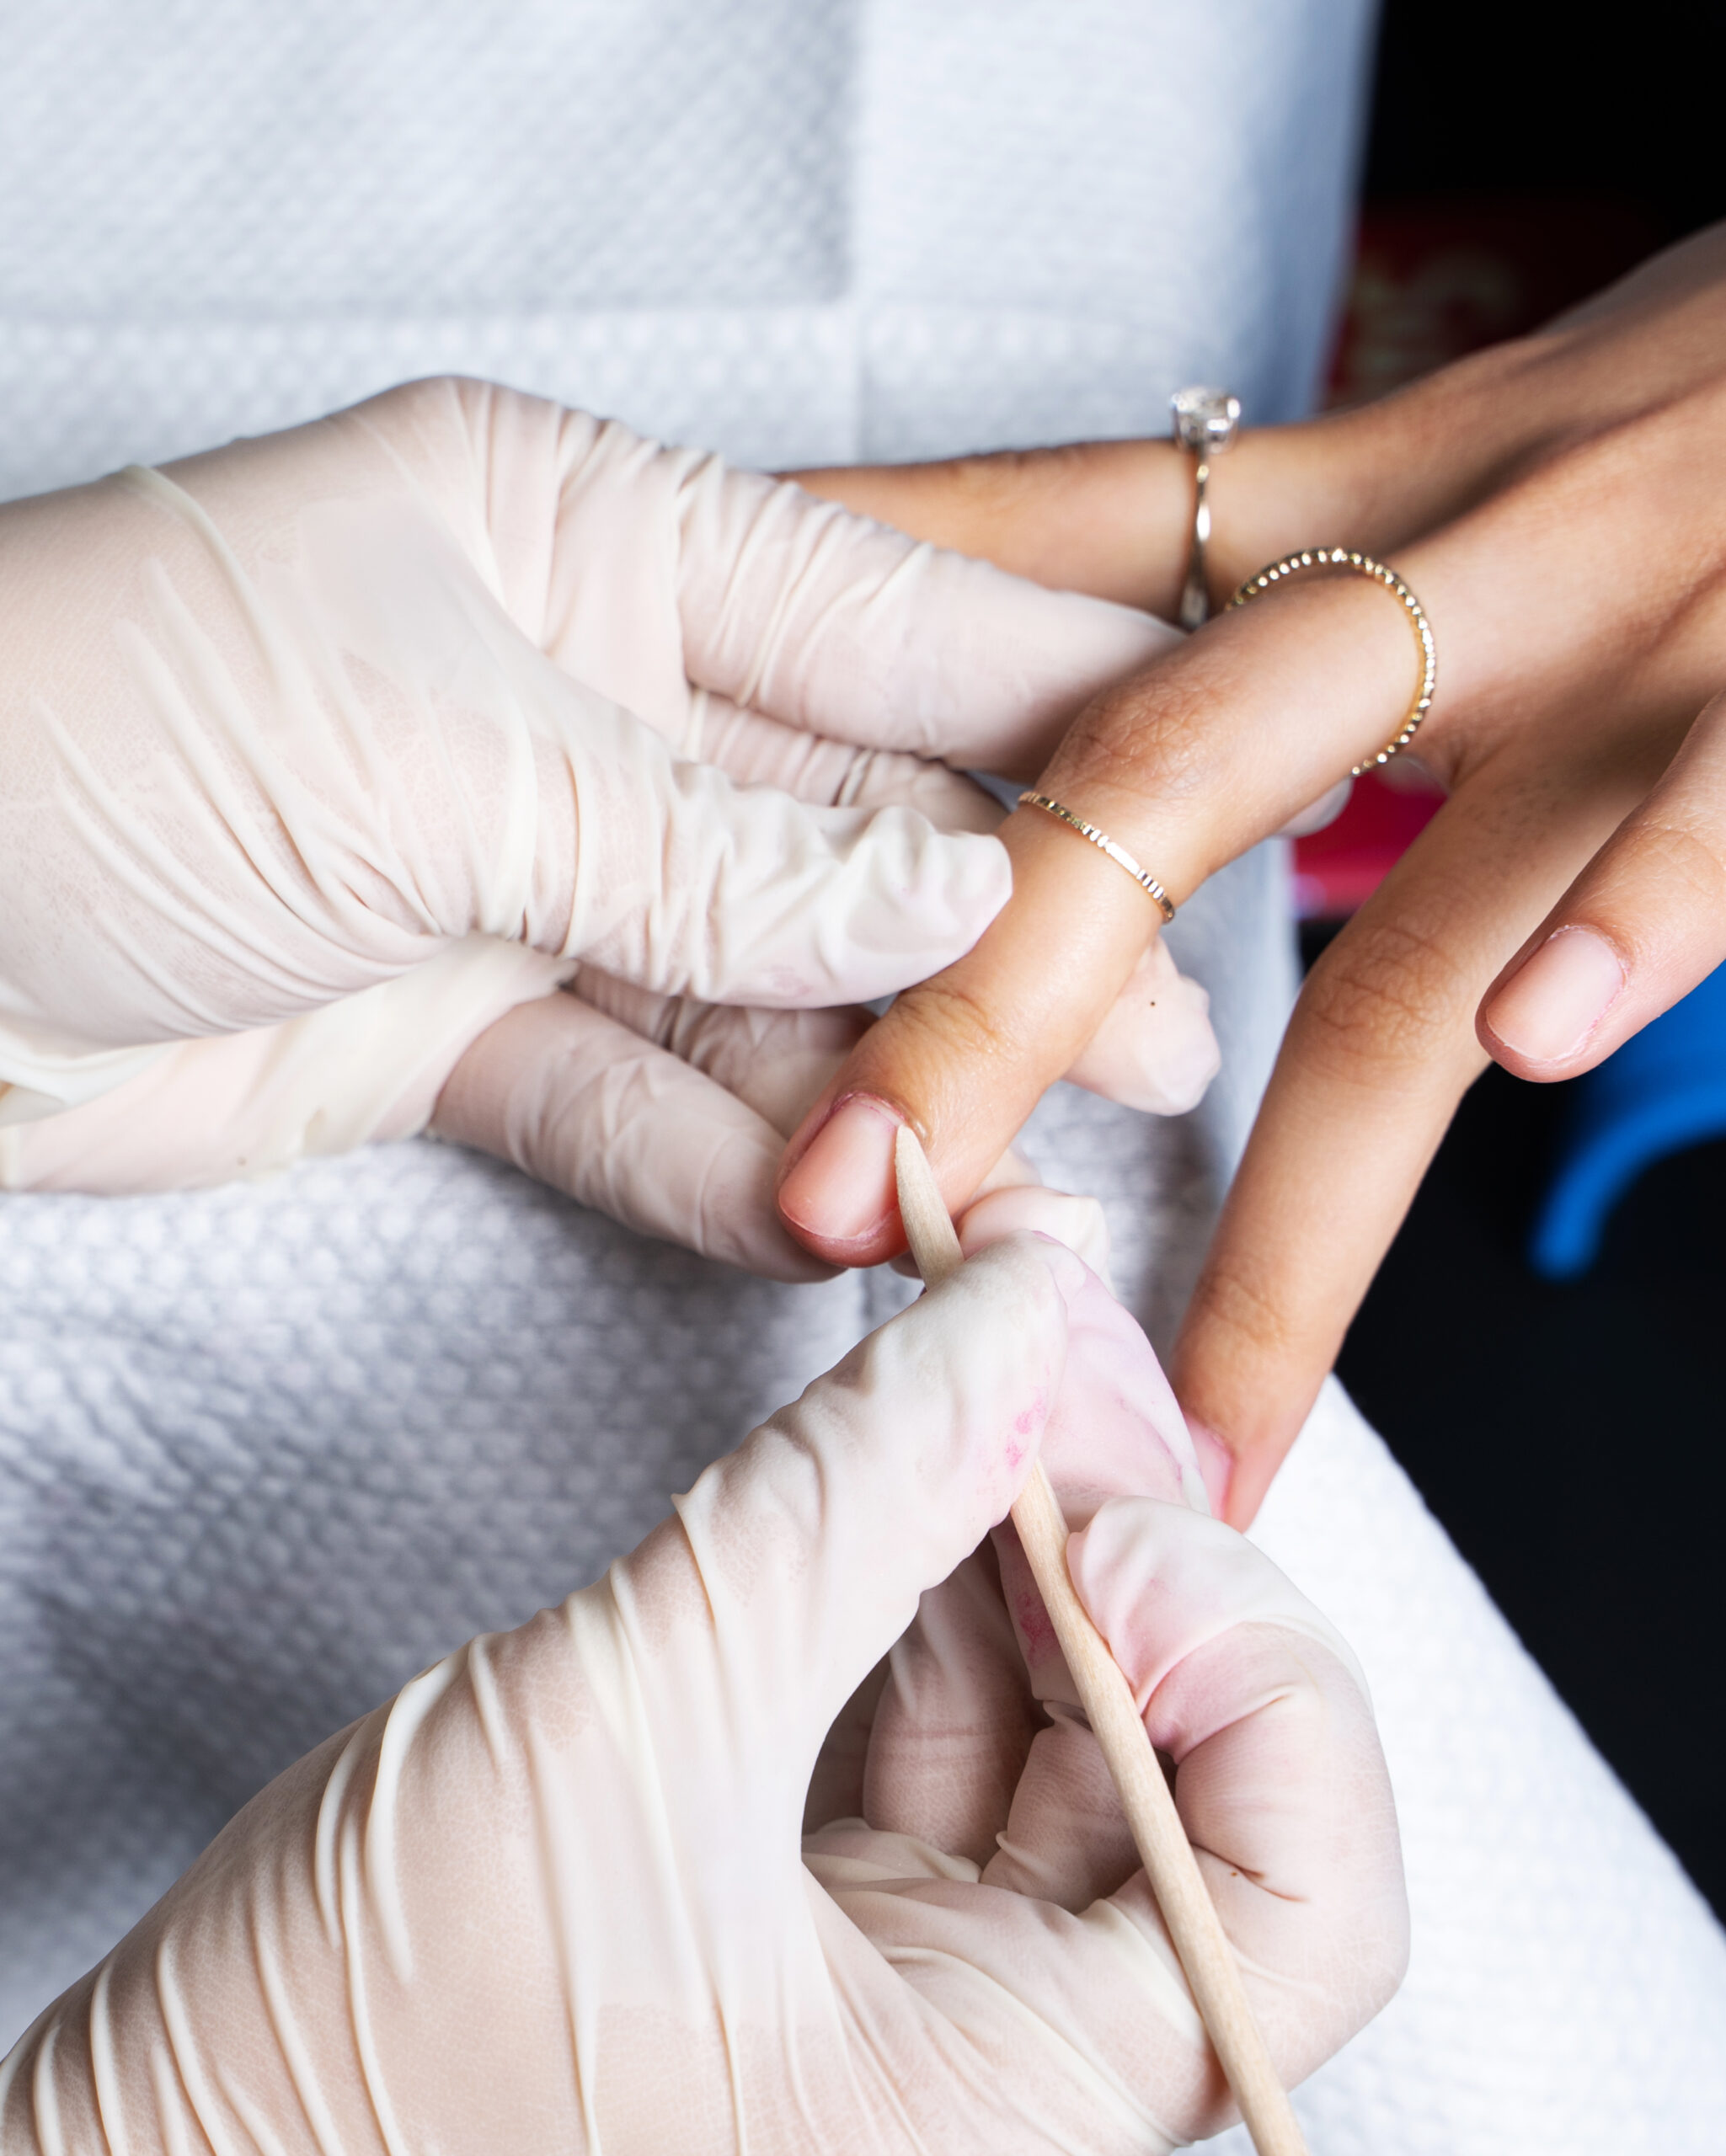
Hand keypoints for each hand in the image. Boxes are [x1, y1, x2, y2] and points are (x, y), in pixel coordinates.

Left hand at [0, 377, 1216, 1275]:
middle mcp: (576, 696)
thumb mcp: (444, 754)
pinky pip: (641, 1102)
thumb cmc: (94, 735)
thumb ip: (717, 853)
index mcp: (582, 539)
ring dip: (877, 1088)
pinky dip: (734, 1167)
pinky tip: (844, 1222)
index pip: (879, 626)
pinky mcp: (461, 1026)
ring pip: (760, 990)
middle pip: (843, 828)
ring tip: (1018, 1173)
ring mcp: (525, 871)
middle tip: (1153, 1040)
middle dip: (998, 942)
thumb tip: (956, 906)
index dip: (1051, 728)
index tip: (1200, 812)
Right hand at [2, 1221, 1406, 2154]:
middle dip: (1124, 1554)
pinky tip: (894, 1466)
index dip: (1250, 1676)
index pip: (1308, 1899)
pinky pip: (934, 1738)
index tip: (1092, 1526)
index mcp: (1018, 2118)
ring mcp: (912, 2004)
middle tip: (1033, 1375)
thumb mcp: (638, 1717)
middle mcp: (1003, 2079)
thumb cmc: (362, 2047)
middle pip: (1197, 1784)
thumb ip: (862, 1488)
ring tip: (964, 1380)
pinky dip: (923, 1587)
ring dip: (1018, 1541)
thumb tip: (1034, 1290)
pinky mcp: (815, 1933)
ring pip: (1058, 1737)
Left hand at [779, 223, 1725, 1506]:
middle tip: (852, 1194)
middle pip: (1148, 777)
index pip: (1039, 557)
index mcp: (1360, 495)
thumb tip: (1078, 748)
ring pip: (1404, 903)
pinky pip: (1700, 819)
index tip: (672, 766)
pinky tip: (1539, 1039)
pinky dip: (1628, 923)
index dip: (844, 656)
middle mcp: (1458, 561)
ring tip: (1195, 1363)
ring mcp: (1628, 637)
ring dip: (1283, 1146)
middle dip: (985, 1004)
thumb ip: (1277, 576)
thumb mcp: (1473, 440)